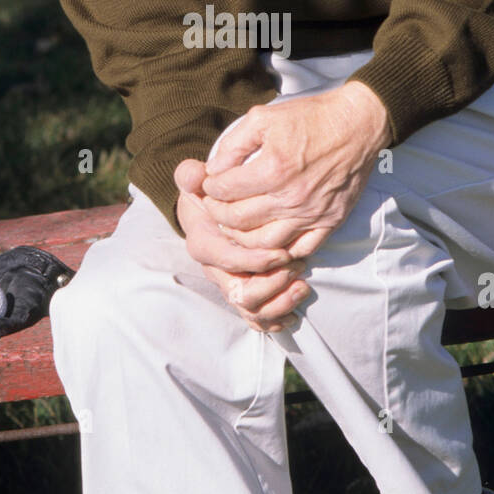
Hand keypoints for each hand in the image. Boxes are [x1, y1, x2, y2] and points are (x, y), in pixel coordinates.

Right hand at [175, 160, 307, 332]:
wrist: (207, 209)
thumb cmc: (206, 194)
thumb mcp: (196, 181)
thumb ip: (191, 175)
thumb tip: (196, 174)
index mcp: (203, 244)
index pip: (225, 259)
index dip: (253, 260)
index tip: (282, 253)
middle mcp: (215, 271)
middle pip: (239, 293)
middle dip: (270, 285)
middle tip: (297, 267)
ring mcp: (229, 284)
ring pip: (250, 309)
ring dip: (278, 303)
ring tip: (302, 287)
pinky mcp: (243, 293)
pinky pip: (255, 318)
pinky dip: (275, 320)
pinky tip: (294, 315)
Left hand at [199, 82, 390, 258]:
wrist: (358, 124)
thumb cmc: (310, 118)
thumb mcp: (264, 117)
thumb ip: (233, 143)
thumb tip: (213, 168)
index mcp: (273, 169)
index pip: (225, 191)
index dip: (210, 188)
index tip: (210, 184)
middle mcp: (291, 197)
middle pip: (238, 221)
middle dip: (217, 213)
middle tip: (214, 205)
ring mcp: (312, 214)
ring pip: (264, 244)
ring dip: (241, 238)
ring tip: (234, 225)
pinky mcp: (330, 222)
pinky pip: (299, 250)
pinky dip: (279, 251)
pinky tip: (267, 240)